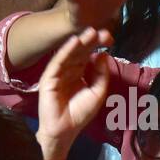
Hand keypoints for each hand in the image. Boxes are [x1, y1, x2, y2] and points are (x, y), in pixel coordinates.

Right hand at [36, 27, 114, 159]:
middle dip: (91, 41)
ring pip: (70, 54)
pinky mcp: (50, 77)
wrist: (64, 129)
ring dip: (79, 43)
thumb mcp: (97, 92)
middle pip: (81, 52)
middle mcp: (70, 70)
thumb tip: (104, 54)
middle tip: (102, 30)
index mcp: (81, 73)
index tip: (109, 37)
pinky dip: (66, 51)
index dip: (98, 46)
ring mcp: (59, 73)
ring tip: (89, 32)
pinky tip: (74, 42)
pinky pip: (58, 62)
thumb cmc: (80, 113)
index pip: (90, 56)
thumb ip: (101, 75)